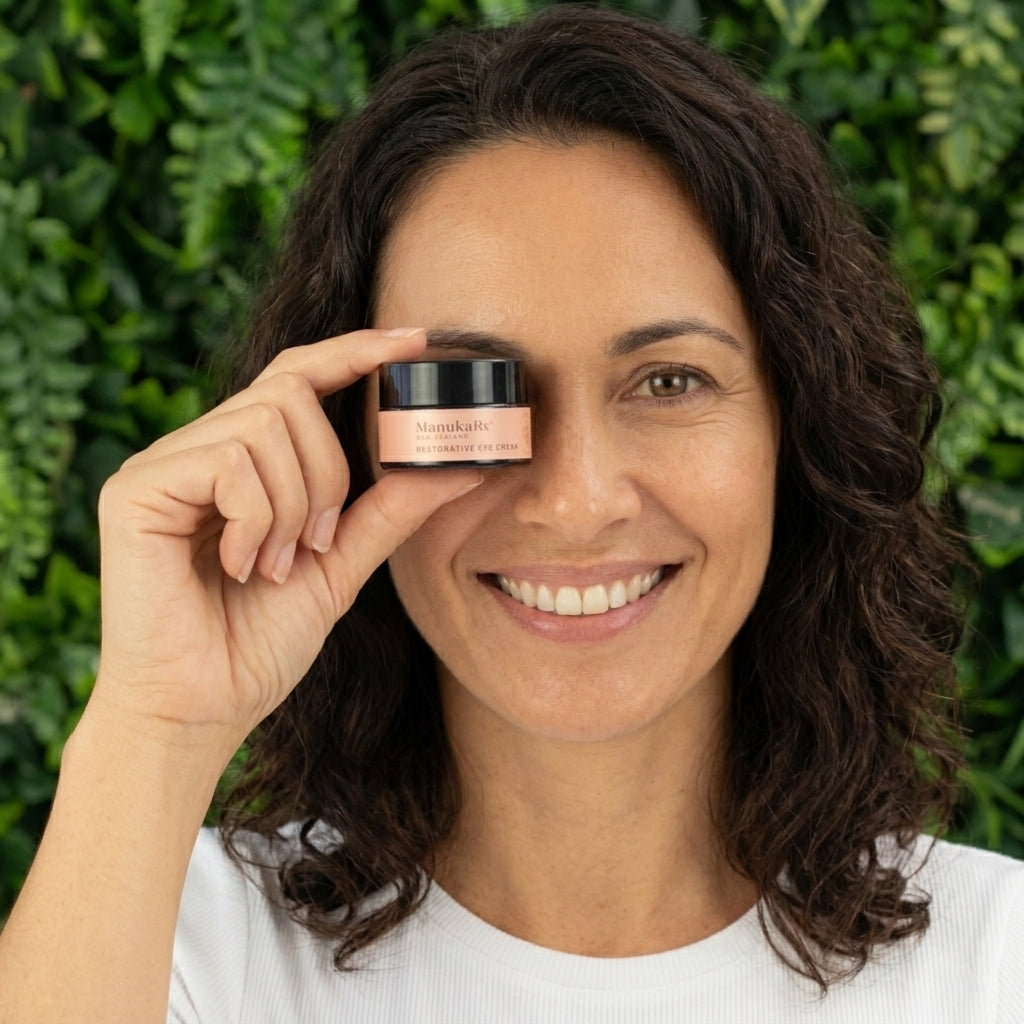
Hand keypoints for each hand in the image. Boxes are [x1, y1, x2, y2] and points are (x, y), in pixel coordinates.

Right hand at [90, 328, 479, 751]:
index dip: (355, 351)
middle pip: (290, 392)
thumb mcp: (340, 565)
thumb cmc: (258, 643)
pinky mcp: (134, 488)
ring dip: (296, 503)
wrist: (202, 709)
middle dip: (328, 468)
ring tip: (275, 563)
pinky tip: (242, 564)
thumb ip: (390, 509)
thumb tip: (461, 465)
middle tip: (318, 541)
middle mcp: (197, 449)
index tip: (416, 342)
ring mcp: (161, 465)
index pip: (298, 377)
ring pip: (266, 423)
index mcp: (240, 462)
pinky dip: (259, 517)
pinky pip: (230, 460)